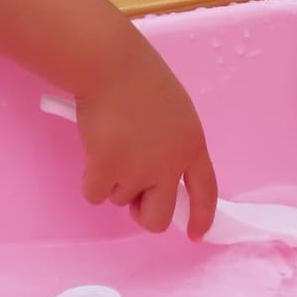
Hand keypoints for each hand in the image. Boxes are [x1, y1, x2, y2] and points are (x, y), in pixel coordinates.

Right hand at [74, 38, 218, 239]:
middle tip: (132, 194)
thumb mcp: (171, 109)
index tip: (195, 233)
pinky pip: (95, 194)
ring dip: (112, 180)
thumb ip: (169, 143)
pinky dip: (90, 178)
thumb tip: (153, 177)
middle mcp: (170, 163)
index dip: (201, 215)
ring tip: (109, 141)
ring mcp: (138, 169)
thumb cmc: (136, 75)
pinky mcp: (107, 170)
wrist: (109, 62)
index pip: (206, 190)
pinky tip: (93, 146)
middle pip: (158, 217)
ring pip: (121, 199)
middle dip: (143, 214)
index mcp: (192, 142)